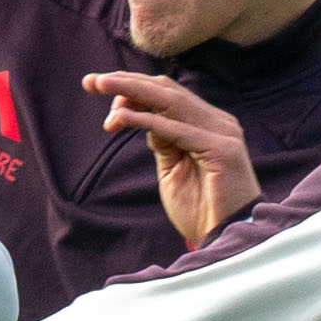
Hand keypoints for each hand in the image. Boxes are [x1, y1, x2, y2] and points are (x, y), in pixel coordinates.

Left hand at [86, 72, 257, 236]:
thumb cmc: (201, 210)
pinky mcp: (223, 148)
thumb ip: (162, 142)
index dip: (133, 87)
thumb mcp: (173, 170)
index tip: (97, 88)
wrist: (229, 239)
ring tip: (101, 86)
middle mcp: (218, 122)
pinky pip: (177, 129)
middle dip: (126, 83)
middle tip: (91, 81)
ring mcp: (223, 132)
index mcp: (208, 124)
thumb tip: (141, 118)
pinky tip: (121, 118)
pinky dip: (146, 120)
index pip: (167, 94)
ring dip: (132, 91)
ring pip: (171, 100)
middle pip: (167, 90)